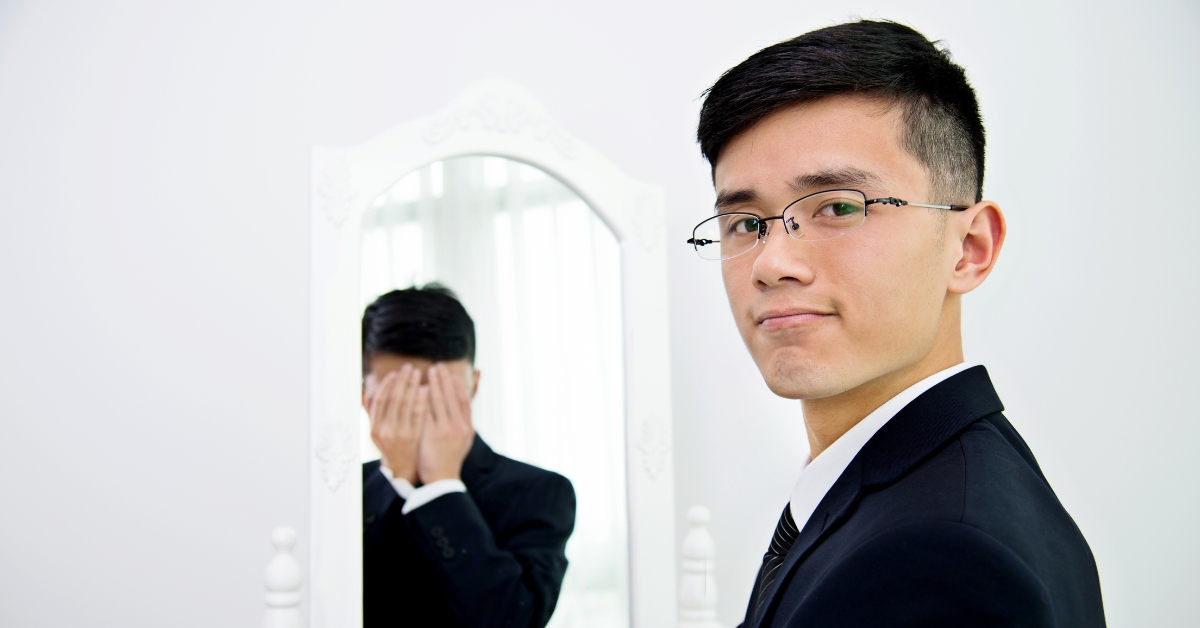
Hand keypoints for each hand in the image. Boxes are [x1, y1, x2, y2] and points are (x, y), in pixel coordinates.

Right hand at [368, 363, 428, 483]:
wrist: (401, 467)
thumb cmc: (389, 444)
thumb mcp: (376, 430)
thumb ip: (370, 411)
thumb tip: (364, 390)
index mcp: (374, 427)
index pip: (380, 401)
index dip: (387, 385)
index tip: (395, 373)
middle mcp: (384, 430)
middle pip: (394, 400)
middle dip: (402, 381)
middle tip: (409, 367)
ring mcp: (399, 434)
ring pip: (406, 406)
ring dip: (412, 387)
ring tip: (419, 373)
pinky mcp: (413, 437)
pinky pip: (418, 416)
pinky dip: (422, 401)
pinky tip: (426, 389)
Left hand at [417, 363, 474, 482]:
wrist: (442, 478)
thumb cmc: (451, 458)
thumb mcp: (465, 440)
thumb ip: (465, 422)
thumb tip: (464, 404)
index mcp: (468, 427)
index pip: (464, 400)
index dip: (457, 386)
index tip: (451, 374)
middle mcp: (458, 427)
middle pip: (450, 396)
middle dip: (444, 379)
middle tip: (437, 366)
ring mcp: (445, 430)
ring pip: (438, 401)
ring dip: (433, 384)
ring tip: (427, 372)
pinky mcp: (431, 435)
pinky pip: (425, 411)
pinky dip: (422, 398)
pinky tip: (418, 388)